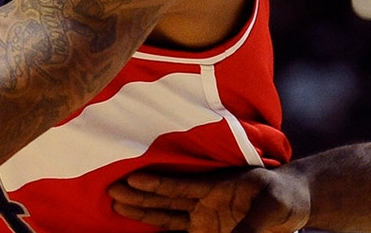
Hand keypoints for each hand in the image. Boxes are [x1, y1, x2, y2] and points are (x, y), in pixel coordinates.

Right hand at [108, 168, 309, 232]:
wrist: (294, 201)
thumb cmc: (284, 195)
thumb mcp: (272, 205)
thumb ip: (252, 224)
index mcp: (215, 186)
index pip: (179, 185)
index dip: (156, 182)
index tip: (132, 177)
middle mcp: (203, 200)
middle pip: (164, 198)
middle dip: (137, 195)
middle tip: (110, 190)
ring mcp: (203, 215)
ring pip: (165, 213)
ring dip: (142, 210)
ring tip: (116, 204)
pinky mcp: (207, 229)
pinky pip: (178, 230)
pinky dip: (160, 230)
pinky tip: (143, 229)